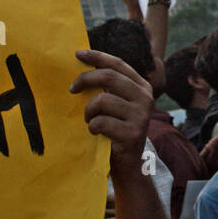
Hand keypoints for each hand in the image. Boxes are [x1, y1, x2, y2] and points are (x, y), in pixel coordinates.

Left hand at [69, 49, 154, 178]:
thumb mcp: (116, 104)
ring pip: (103, 100)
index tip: (77, 54)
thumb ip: (108, 87)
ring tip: (89, 119)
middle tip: (72, 89)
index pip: (118, 64)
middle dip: (86, 79)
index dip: (97, 56)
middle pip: (110, 77)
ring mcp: (141, 116)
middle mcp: (146, 98)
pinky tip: (95, 132)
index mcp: (142, 87)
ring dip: (88, 111)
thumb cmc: (115, 130)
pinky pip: (101, 122)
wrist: (127, 164)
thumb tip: (81, 64)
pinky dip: (92, 126)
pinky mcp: (132, 133)